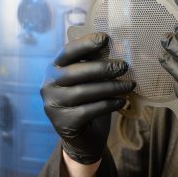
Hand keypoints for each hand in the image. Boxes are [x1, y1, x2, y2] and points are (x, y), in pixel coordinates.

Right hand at [41, 32, 135, 163]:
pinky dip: (108, 105)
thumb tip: (121, 45)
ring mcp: (53, 104)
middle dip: (102, 68)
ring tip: (129, 85)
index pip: (68, 52)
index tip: (105, 38)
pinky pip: (89, 110)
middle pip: (75, 72)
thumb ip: (98, 63)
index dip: (85, 44)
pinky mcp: (63, 122)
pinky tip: (122, 101)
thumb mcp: (92, 80)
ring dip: (110, 87)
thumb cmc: (89, 102)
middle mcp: (48, 85)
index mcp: (54, 68)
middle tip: (124, 66)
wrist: (83, 138)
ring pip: (84, 92)